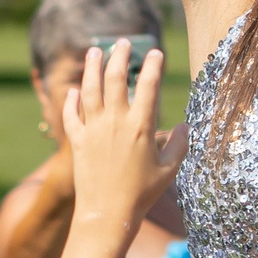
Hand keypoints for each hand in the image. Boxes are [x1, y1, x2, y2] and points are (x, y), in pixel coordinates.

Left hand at [61, 40, 180, 230]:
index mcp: (141, 126)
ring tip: (95, 51)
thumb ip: (180, 144)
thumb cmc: (142, 194)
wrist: (106, 214)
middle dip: (120, 56)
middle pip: (116, 78)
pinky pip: (71, 115)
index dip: (154, 66)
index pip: (149, 86)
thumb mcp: (169, 170)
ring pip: (90, 89)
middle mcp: (115, 121)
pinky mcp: (77, 141)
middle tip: (123, 43)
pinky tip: (74, 91)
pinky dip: (71, 101)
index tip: (155, 53)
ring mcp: (93, 129)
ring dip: (92, 67)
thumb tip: (186, 126)